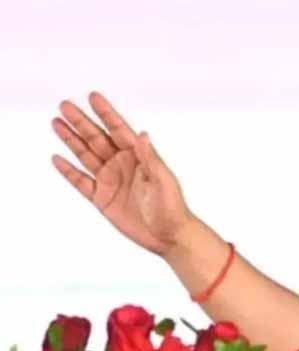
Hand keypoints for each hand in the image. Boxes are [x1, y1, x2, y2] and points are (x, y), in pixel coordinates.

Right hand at [52, 92, 194, 255]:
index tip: (92, 96)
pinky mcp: (102, 198)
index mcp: (139, 157)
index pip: (119, 130)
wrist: (169, 236)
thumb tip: (143, 134)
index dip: (106, 113)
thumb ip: (150, 158)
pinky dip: (68, 171)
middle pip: (97, 139)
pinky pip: (81, 182)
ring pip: (86, 155)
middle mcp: (122, 165)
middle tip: (64, 105)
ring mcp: (111, 180)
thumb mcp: (163, 181)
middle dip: (81, 122)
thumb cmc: (173, 208)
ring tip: (56, 123)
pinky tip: (57, 158)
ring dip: (71, 140)